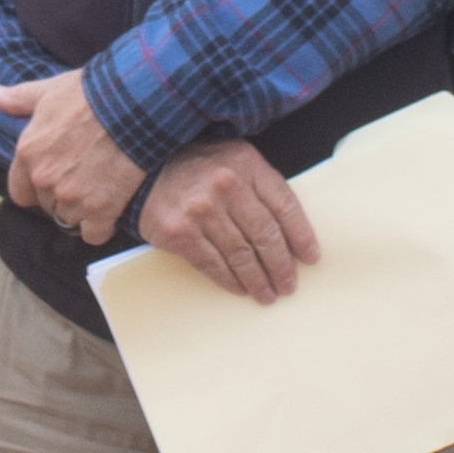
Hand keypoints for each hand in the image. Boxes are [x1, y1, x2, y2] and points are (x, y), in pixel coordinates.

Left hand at [0, 69, 145, 243]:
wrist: (132, 105)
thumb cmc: (91, 95)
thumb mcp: (50, 91)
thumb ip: (19, 98)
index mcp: (28, 154)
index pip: (21, 192)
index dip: (37, 189)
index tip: (54, 181)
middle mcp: (45, 180)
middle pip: (48, 206)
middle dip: (62, 198)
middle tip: (84, 181)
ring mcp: (72, 197)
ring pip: (70, 220)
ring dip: (82, 212)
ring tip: (100, 194)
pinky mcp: (101, 209)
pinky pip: (94, 234)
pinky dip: (102, 227)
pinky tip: (111, 212)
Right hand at [139, 140, 321, 305]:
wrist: (142, 166)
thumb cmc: (196, 164)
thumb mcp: (234, 159)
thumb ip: (259, 184)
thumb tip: (290, 228)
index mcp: (247, 165)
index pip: (285, 206)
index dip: (301, 236)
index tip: (311, 258)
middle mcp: (227, 186)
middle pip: (266, 235)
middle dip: (281, 265)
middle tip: (289, 285)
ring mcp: (202, 210)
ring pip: (241, 254)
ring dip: (258, 279)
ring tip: (268, 294)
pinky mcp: (180, 233)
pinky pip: (213, 264)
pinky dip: (230, 280)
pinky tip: (240, 288)